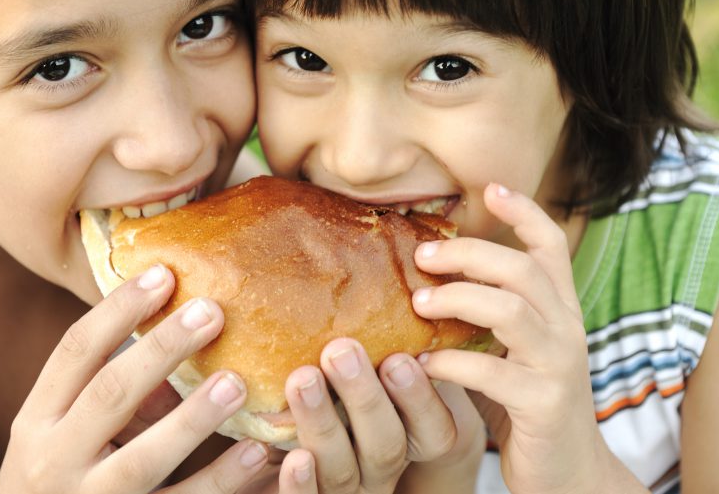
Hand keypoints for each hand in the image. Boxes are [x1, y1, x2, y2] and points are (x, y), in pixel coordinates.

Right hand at [0, 264, 269, 492]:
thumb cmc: (59, 484)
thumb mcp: (65, 436)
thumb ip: (114, 397)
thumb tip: (183, 348)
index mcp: (37, 421)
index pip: (75, 351)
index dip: (118, 309)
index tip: (163, 274)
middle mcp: (53, 460)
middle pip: (110, 394)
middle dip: (162, 349)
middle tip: (212, 311)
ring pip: (143, 459)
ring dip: (194, 419)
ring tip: (237, 382)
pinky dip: (220, 480)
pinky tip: (257, 454)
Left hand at [270, 339, 464, 492]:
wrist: (324, 449)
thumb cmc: (360, 384)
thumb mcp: (386, 362)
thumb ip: (393, 333)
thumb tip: (403, 248)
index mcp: (416, 435)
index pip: (434, 428)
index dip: (419, 396)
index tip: (400, 356)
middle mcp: (386, 465)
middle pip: (387, 444)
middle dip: (365, 398)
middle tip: (340, 349)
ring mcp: (349, 486)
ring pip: (344, 469)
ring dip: (322, 423)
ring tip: (301, 378)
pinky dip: (300, 483)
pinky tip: (283, 454)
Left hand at [411, 183, 606, 493]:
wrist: (568, 475)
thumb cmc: (527, 402)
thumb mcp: (514, 348)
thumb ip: (488, 312)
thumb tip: (428, 276)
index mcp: (560, 310)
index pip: (551, 246)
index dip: (524, 212)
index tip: (491, 187)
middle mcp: (567, 329)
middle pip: (523, 268)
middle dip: (469, 254)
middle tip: (422, 256)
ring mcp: (559, 366)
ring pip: (512, 310)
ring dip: (458, 299)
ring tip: (417, 304)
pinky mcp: (544, 405)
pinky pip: (492, 373)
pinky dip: (450, 363)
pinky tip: (422, 364)